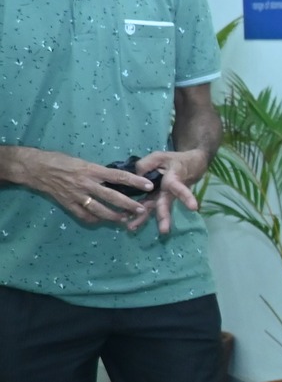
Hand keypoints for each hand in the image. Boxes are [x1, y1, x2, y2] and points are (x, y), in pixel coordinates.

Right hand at [9, 148, 153, 224]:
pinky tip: (102, 221)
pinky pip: (84, 216)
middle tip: (142, 209)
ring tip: (125, 219)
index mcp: (91, 170)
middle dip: (128, 204)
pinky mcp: (67, 204)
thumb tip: (115, 177)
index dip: (135, 181)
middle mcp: (86, 183)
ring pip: (100, 210)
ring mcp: (76, 196)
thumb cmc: (58, 160)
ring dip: (114, 216)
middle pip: (112, 196)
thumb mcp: (81, 161)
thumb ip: (97, 170)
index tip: (149, 185)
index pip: (118, 176)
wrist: (34, 168)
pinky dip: (94, 220)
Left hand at [124, 149, 204, 234]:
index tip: (193, 207)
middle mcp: (169, 192)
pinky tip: (128, 222)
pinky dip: (138, 214)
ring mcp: (163, 197)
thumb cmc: (175, 161)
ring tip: (132, 228)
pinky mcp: (157, 199)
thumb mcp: (161, 156)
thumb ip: (147, 163)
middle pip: (166, 205)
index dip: (186, 197)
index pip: (180, 189)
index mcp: (173, 180)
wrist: (188, 166)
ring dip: (144, 220)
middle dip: (164, 218)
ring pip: (155, 210)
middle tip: (164, 231)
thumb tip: (135, 173)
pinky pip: (148, 207)